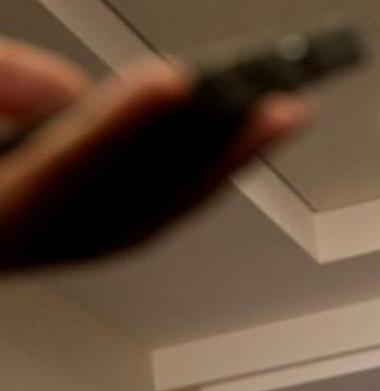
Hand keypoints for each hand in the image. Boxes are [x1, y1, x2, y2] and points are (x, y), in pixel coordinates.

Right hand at [0, 36, 309, 267]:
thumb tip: (72, 93)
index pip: (44, 180)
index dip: (109, 132)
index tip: (170, 84)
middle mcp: (3, 247)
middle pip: (124, 210)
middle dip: (209, 158)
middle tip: (285, 105)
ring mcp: (31, 250)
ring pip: (142, 220)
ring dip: (217, 169)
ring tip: (279, 115)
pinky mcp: (51, 239)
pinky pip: (133, 217)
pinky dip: (188, 180)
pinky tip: (230, 142)